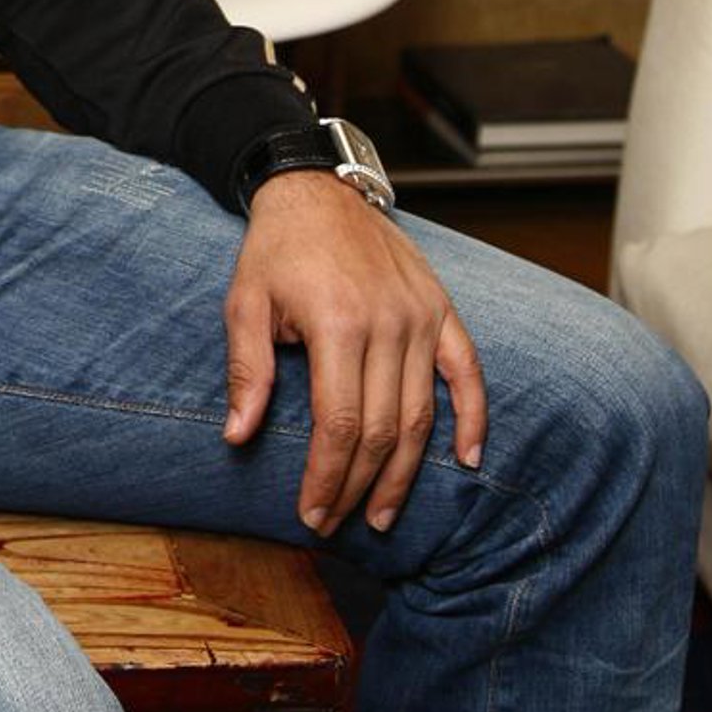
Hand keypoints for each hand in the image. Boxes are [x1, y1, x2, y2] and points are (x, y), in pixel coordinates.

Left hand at [221, 170, 486, 535]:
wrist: (316, 189)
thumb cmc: (275, 249)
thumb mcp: (244, 302)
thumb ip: (246, 370)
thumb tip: (237, 437)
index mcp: (336, 323)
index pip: (338, 424)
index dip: (326, 477)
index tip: (311, 513)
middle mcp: (386, 323)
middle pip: (381, 429)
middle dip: (358, 486)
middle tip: (337, 522)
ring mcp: (420, 316)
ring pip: (420, 414)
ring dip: (405, 472)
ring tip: (384, 513)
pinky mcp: (439, 309)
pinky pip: (467, 371)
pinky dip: (473, 418)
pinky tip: (468, 460)